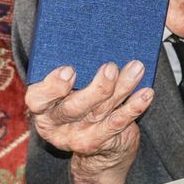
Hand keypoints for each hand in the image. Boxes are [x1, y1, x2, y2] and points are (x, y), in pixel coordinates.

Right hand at [26, 61, 153, 171]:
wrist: (94, 144)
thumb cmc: (77, 101)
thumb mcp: (65, 89)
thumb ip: (69, 72)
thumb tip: (90, 40)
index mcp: (41, 107)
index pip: (37, 99)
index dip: (52, 86)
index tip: (70, 70)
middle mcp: (56, 124)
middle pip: (72, 108)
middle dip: (95, 88)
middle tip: (110, 67)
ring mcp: (77, 136)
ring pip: (101, 110)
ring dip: (122, 87)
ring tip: (136, 68)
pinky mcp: (99, 141)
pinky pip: (118, 122)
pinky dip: (134, 106)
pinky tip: (146, 93)